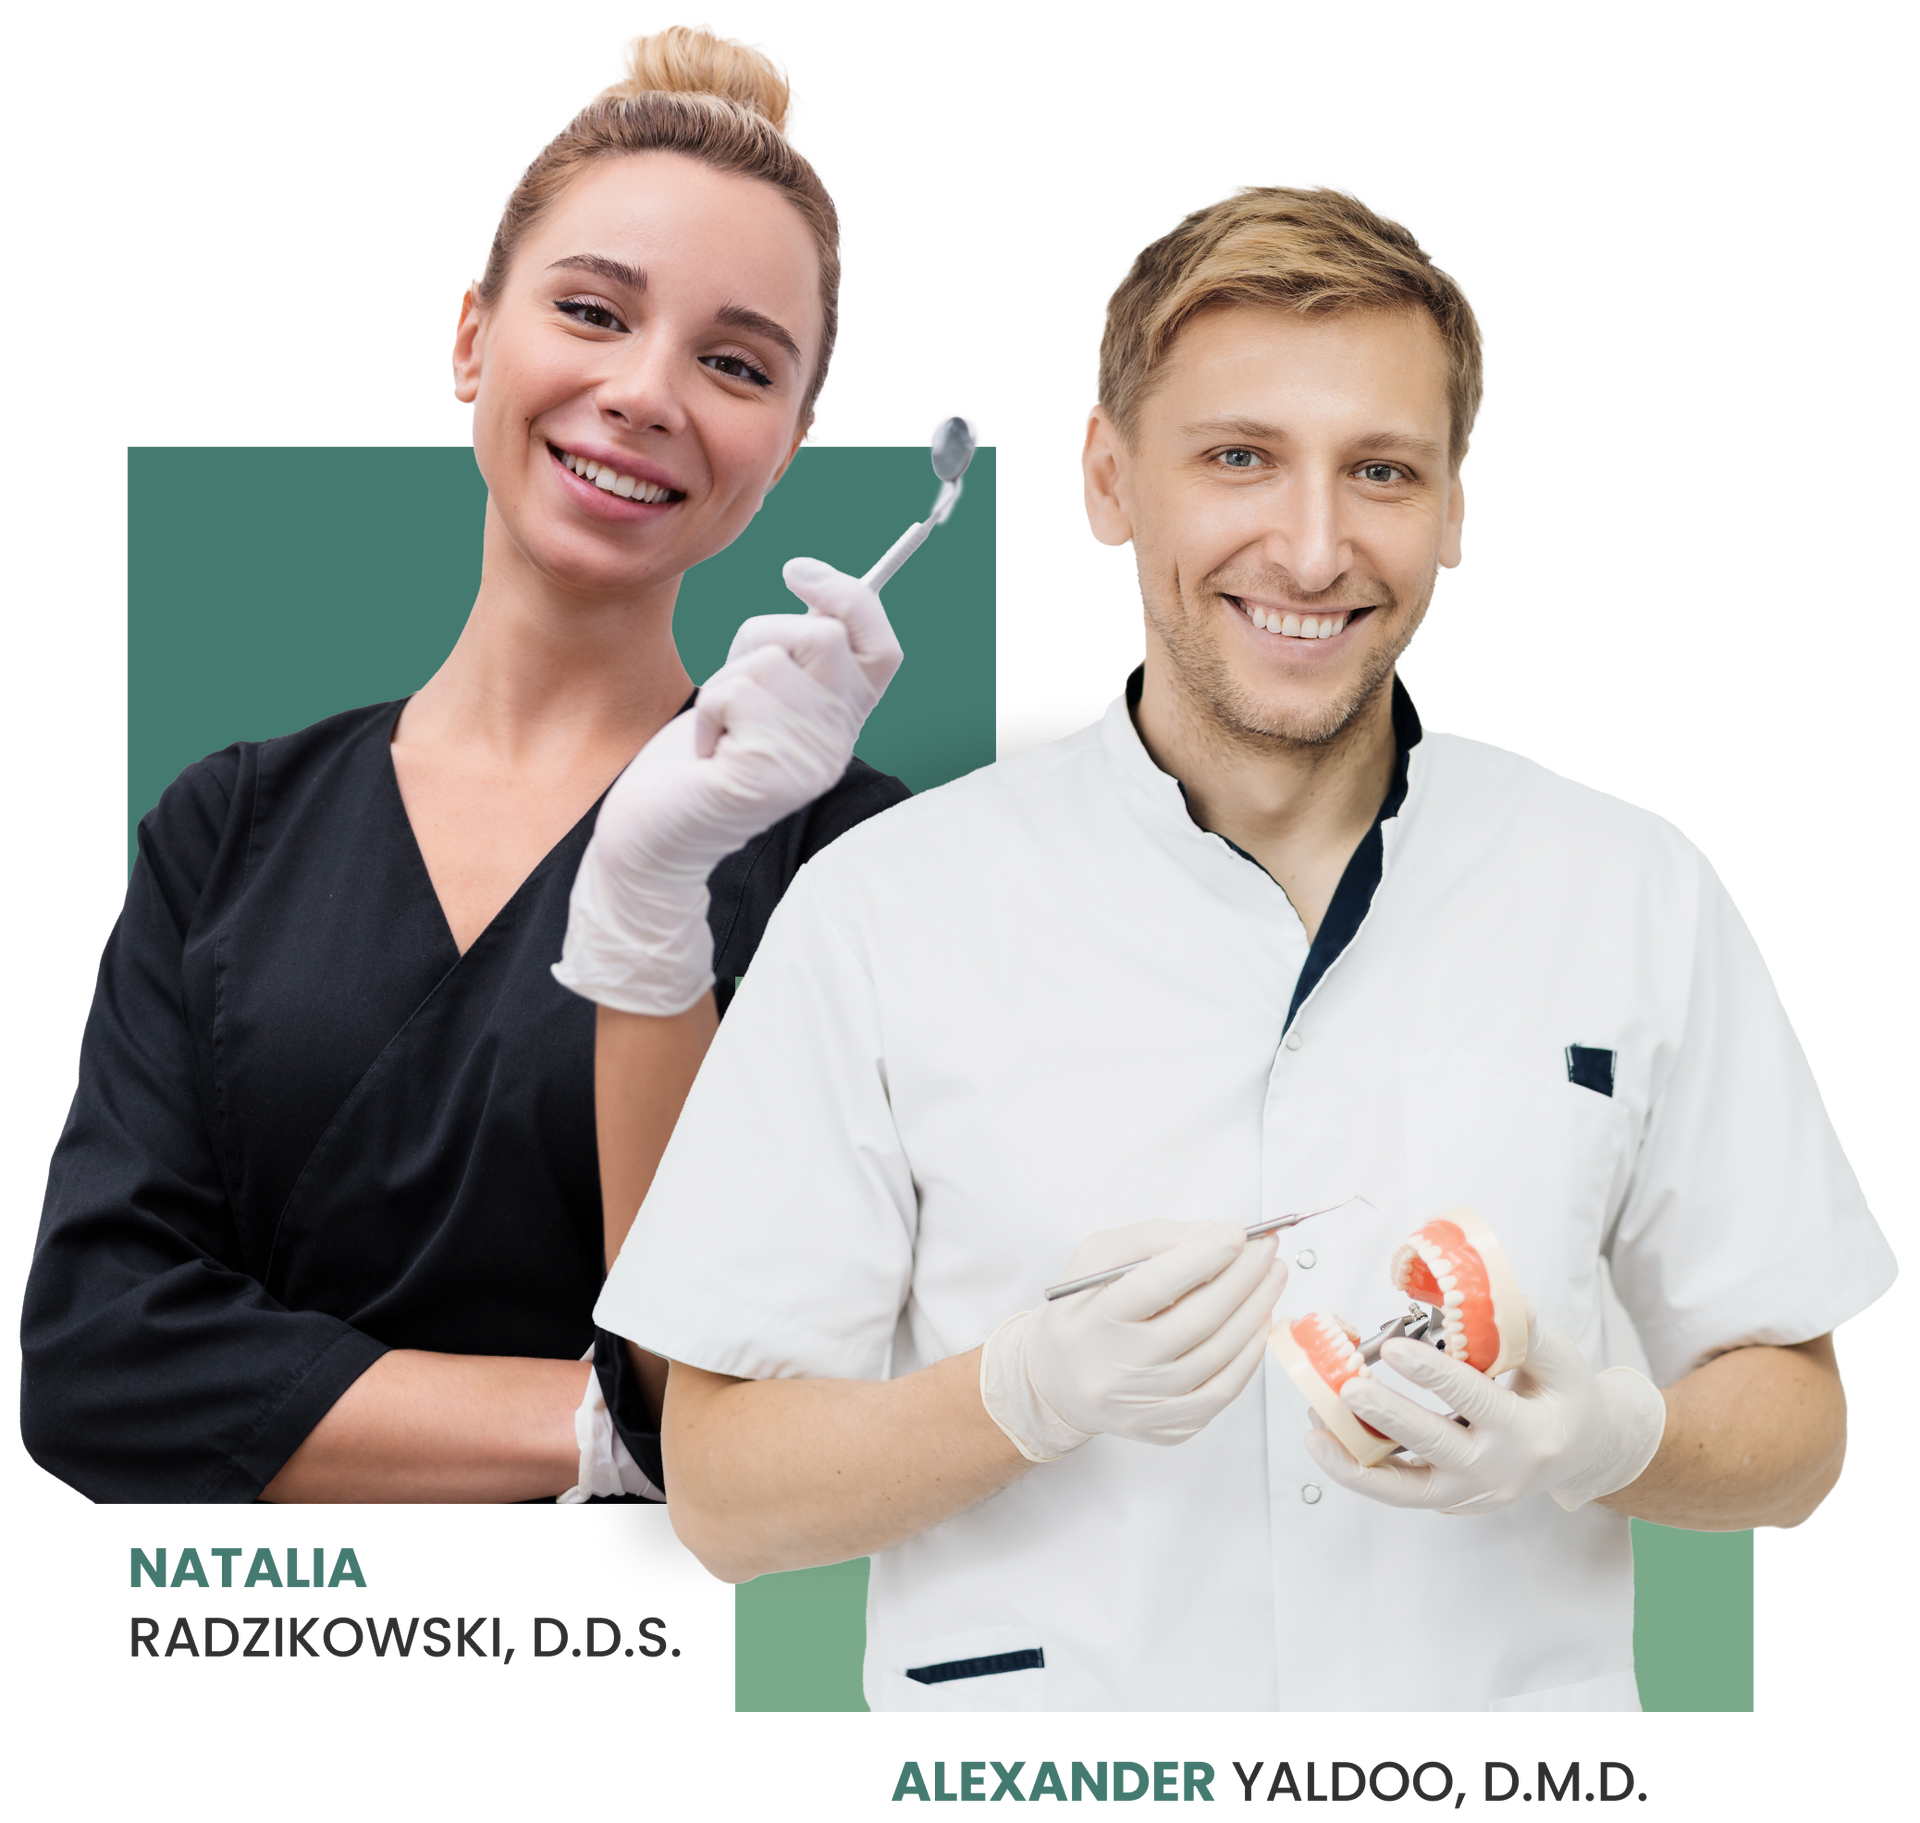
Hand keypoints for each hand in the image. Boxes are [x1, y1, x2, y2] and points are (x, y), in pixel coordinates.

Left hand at [552, 560, 900, 1015]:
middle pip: (823, 637)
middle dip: (759, 639)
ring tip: (718, 733)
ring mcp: (807, 764)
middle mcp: (837, 746)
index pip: (882, 648)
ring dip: (724, 684)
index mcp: (843, 723)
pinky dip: (707, 713)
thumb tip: (819, 585)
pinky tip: (707, 754)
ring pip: (769, 660)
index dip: (850, 598)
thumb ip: (796, 654)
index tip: (795, 573)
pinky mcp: (766, 775)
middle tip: (731, 689)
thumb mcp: (760, 695)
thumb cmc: (698, 761)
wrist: (653, 838)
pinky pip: (734, 694)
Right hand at [980, 1221, 1286, 1458]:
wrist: (1057, 1382)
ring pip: (1218, 1355)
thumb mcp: (1094, 1260)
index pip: (1154, 1286)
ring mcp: (1145, 1404)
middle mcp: (1117, 1368)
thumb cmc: (1082, 1314)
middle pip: (1197, 1320)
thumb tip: (1209, 1235)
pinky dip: (1250, 1352)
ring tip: (1271, 1276)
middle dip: (1243, 1278)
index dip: (1203, 1257)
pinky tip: (1259, 1320)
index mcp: (1093, 1320)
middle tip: (1266, 1249)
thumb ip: (1148, 1239)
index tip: (1237, 1234)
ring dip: (1256, 1310)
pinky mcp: (1168, 1427)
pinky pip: (1224, 1390)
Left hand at [1302, 1301, 1666, 1513]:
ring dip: (1355, 1459)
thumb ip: (1531, 1335)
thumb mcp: (1564, 1364)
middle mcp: (1499, 1472)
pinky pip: (1398, 1490)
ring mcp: (1471, 1493)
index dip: (1433, 1374)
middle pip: (1434, 1446)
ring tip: (1315, 1427)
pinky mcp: (1448, 1500)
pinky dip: (1359, 1470)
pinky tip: (1325, 1441)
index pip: (1475, 1401)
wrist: (1580, 1454)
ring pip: (1405, 1488)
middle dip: (1387, 1416)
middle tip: (1348, 1388)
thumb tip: (1507, 1297)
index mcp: (1531, 1434)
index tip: (1394, 1347)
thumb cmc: (1567, 1400)